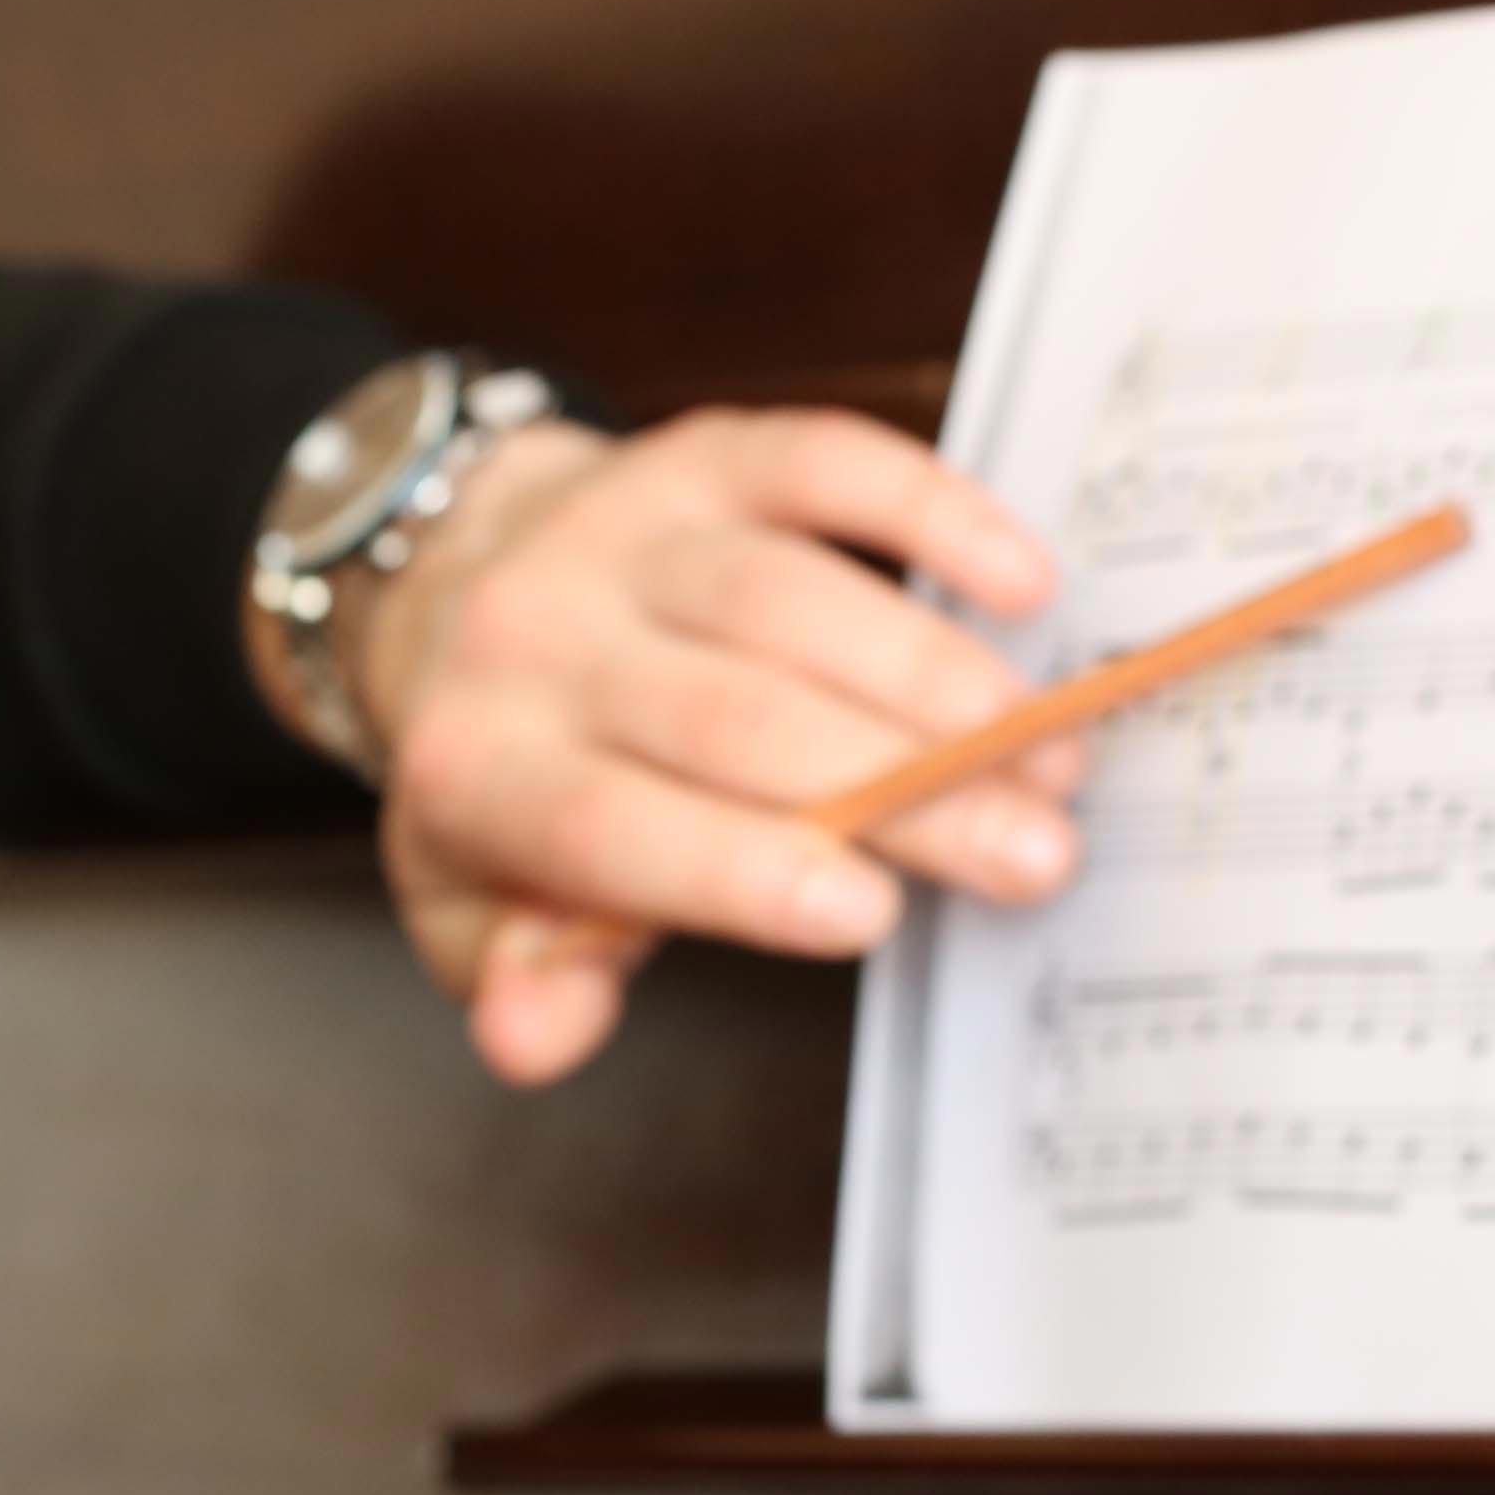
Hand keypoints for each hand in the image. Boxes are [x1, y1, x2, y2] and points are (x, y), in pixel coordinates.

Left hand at [357, 409, 1081, 1085]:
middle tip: (1033, 852)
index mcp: (477, 768)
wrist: (445, 585)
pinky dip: (927, 512)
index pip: (603, 824)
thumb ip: (525, 975)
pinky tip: (1020, 584)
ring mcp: (621, 531)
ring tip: (1049, 756)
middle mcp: (534, 635)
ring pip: (786, 597)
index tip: (871, 914)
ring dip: (936, 679)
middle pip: (732, 717)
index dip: (737, 867)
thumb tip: (531, 1038)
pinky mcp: (699, 456)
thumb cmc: (507, 773)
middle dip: (899, 789)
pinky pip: (818, 464)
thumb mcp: (475, 902)